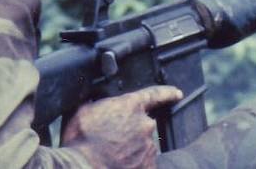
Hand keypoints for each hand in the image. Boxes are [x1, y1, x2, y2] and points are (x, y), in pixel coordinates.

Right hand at [61, 85, 182, 168]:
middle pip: (143, 125)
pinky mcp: (148, 166)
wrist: (81, 167)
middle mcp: (145, 125)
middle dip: (130, 132)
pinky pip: (144, 164)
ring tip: (110, 155)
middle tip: (111, 141)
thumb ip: (98, 103)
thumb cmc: (79, 141)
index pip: (156, 94)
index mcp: (131, 106)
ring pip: (143, 146)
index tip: (177, 94)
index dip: (168, 93)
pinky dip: (134, 165)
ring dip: (131, 150)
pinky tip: (119, 165)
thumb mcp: (83, 111)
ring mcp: (148, 147)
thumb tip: (96, 101)